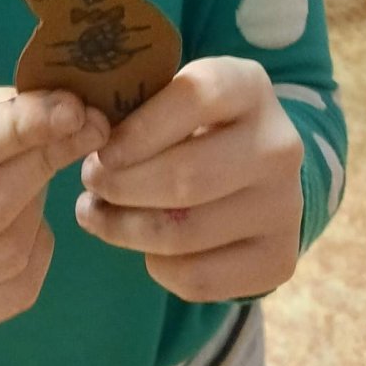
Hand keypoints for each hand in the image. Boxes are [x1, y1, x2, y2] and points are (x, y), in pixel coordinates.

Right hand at [0, 78, 108, 332]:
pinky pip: (19, 290)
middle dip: (44, 164)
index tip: (74, 108)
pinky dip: (40, 247)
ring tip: (40, 170)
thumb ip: (0, 108)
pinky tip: (28, 216)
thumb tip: (72, 114)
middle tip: (83, 129)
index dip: (24, 130)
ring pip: (8, 253)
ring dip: (40, 203)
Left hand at [74, 58, 303, 302]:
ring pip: (184, 233)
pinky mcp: (278, 260)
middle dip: (121, 186)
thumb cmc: (194, 123)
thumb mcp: (174, 93)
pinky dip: (158, 267)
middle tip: (90, 183)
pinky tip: (144, 247)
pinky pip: (198, 278)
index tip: (101, 149)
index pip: (194, 99)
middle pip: (186, 177)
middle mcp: (278, 145)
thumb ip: (135, 100)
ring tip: (97, 214)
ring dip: (125, 229)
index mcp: (249, 86)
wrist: (258, 171)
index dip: (138, 129)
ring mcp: (285, 207)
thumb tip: (80, 126)